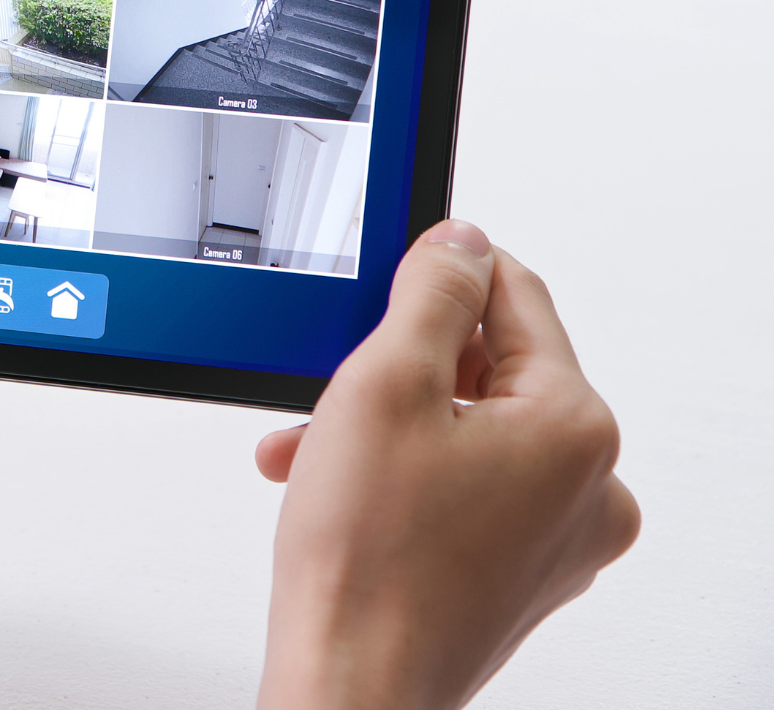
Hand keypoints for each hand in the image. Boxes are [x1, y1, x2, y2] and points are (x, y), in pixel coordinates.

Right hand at [254, 221, 638, 709]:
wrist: (350, 683)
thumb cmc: (365, 560)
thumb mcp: (383, 382)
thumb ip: (431, 293)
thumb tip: (460, 242)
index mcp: (576, 428)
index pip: (515, 295)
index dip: (440, 273)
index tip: (387, 274)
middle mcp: (589, 485)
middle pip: (491, 368)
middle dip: (398, 367)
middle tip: (330, 387)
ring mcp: (559, 537)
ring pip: (469, 432)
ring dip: (388, 426)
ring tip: (317, 451)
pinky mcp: (521, 573)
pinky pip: (467, 489)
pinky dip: (404, 477)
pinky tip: (343, 491)